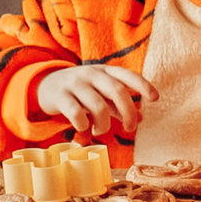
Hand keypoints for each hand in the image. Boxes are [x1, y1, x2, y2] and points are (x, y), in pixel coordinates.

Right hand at [34, 64, 158, 138]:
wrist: (45, 85)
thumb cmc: (80, 91)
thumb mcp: (100, 93)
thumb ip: (119, 106)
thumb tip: (142, 118)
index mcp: (105, 71)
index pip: (127, 75)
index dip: (143, 86)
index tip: (155, 99)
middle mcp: (91, 74)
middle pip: (117, 90)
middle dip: (128, 112)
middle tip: (130, 128)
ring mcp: (75, 83)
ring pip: (98, 105)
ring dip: (104, 124)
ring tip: (100, 131)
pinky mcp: (60, 96)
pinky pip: (76, 113)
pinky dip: (83, 125)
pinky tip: (83, 127)